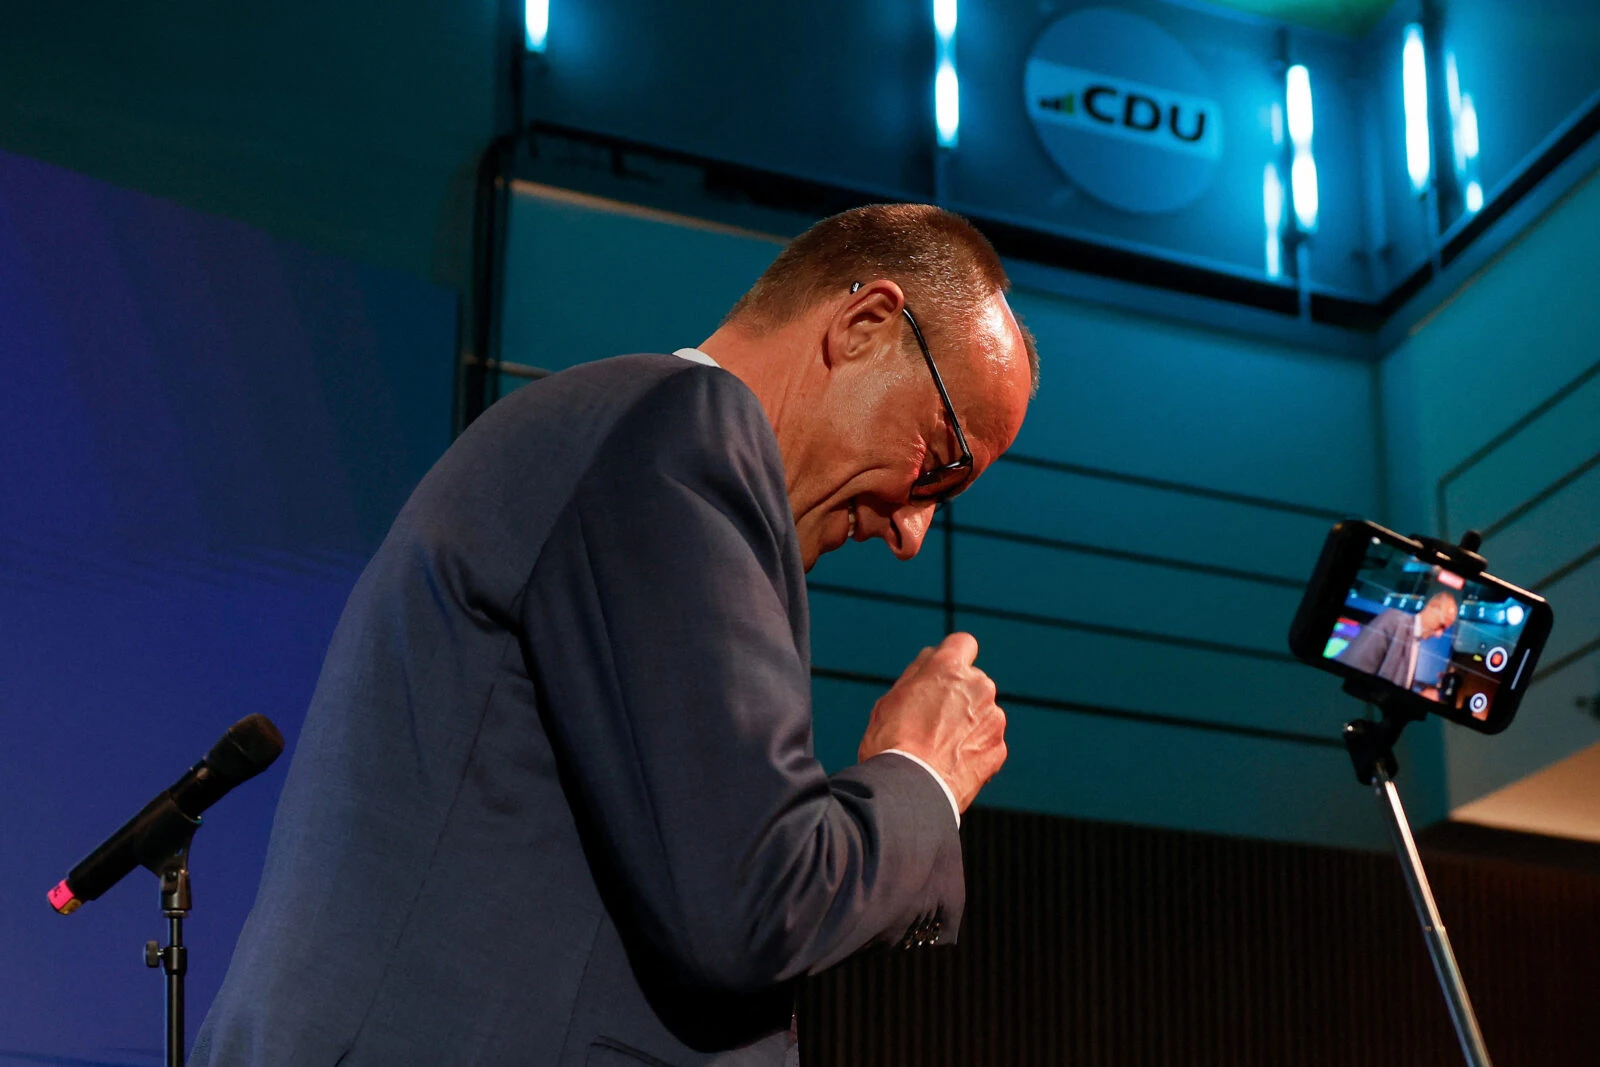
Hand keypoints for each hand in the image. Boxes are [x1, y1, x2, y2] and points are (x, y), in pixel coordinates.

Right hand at [856, 632, 1006, 811]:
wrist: (910, 790)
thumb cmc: (892, 744)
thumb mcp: (891, 698)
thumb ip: (918, 673)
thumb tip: (931, 657)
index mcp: (949, 668)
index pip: (963, 643)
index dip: (951, 657)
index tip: (942, 674)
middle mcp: (979, 686)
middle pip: (973, 682)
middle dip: (958, 695)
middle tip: (930, 722)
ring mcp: (993, 718)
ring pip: (982, 712)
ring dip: (968, 724)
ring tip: (939, 748)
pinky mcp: (999, 748)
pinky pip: (987, 741)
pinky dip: (974, 750)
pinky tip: (951, 764)